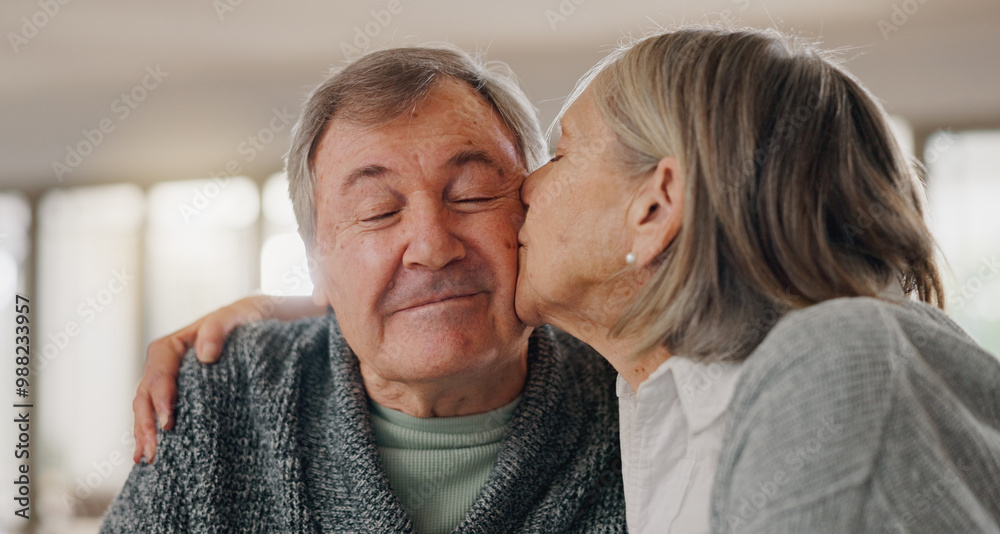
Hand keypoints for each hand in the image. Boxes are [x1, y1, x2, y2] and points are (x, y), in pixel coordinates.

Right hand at [132, 295, 322, 462]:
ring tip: (146, 460)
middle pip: (147, 390)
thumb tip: (205, 355)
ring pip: (149, 406)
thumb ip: (221, 326)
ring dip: (144, 432)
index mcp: (180, 342)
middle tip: (154, 451)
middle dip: (146, 421)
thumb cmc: (255, 318)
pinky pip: (164, 414)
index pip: (160, 365)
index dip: (159, 392)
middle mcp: (173, 363)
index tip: (170, 420)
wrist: (272, 324)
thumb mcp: (243, 313)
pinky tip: (152, 456)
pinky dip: (154, 433)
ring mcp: (178, 382)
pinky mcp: (189, 397)